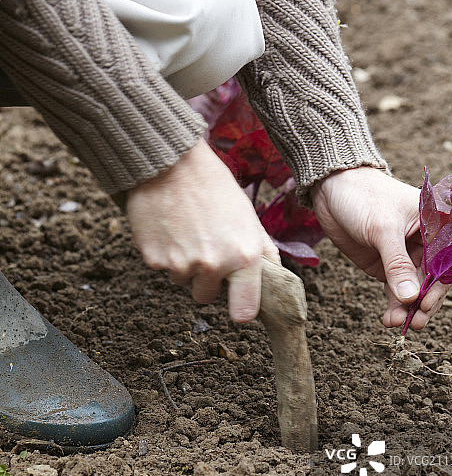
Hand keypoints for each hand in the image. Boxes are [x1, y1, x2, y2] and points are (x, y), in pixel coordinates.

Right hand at [126, 138, 278, 321]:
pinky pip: (162, 268)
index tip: (238, 305)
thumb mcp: (249, 218)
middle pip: (206, 298)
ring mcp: (181, 265)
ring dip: (184, 265)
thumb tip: (274, 278)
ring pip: (182, 282)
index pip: (244, 311)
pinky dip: (164, 253)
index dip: (240, 309)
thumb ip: (262, 252)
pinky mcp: (154, 259)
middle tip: (205, 248)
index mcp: (243, 257)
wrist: (171, 164)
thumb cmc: (215, 187)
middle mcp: (213, 266)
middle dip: (206, 280)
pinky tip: (169, 228)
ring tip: (187, 231)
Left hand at [311, 166, 445, 329]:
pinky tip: (389, 319)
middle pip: (435, 279)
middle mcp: (429, 242)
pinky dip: (395, 306)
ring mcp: (408, 256)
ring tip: (398, 323)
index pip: (450, 258)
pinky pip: (397, 291)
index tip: (427, 302)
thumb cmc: (364, 197)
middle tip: (415, 322)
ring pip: (416, 289)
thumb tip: (410, 298)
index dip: (442, 283)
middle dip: (425, 302)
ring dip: (409, 308)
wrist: (332, 189)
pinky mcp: (389, 266)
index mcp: (439, 223)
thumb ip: (396, 263)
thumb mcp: (382, 229)